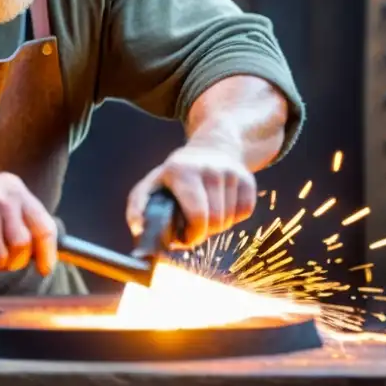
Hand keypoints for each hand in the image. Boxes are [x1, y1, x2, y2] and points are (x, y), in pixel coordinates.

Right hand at [0, 172, 57, 274]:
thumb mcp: (1, 199)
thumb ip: (23, 220)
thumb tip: (42, 254)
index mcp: (16, 190)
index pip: (44, 225)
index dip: (48, 251)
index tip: (46, 268)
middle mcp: (4, 199)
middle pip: (24, 245)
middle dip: (14, 258)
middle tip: (1, 255)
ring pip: (3, 256)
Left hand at [125, 144, 256, 247]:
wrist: (212, 147)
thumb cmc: (178, 173)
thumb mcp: (153, 182)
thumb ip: (138, 205)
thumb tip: (138, 229)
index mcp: (183, 171)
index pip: (198, 215)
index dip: (192, 235)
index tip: (185, 238)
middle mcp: (210, 169)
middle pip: (215, 221)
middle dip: (204, 233)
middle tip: (195, 228)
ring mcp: (231, 172)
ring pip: (229, 219)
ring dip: (218, 225)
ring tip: (206, 214)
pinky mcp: (248, 178)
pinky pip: (245, 212)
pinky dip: (234, 217)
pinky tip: (222, 206)